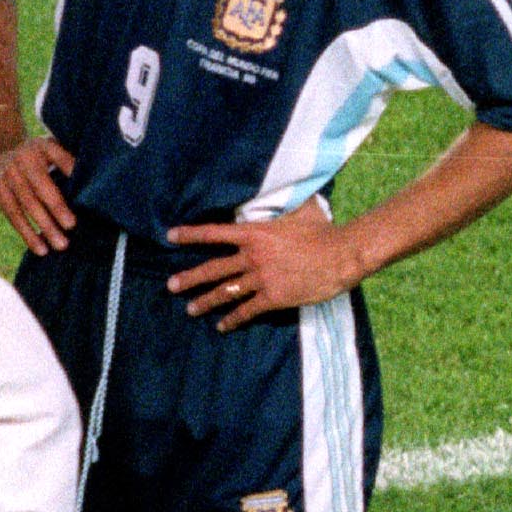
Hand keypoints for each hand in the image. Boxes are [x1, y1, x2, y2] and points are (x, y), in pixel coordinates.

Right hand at [0, 135, 76, 253]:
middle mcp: (23, 157)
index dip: (72, 172)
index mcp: (42, 146)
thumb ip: (68, 163)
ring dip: (45, 227)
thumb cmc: (36, 159)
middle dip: (57, 207)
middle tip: (72, 226)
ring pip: (28, 204)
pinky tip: (41, 248)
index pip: (60, 158)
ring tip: (61, 245)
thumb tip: (95, 186)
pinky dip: (28, 234)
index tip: (86, 192)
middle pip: (42, 186)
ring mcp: (8, 174)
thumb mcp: (50, 151)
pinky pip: (14, 215)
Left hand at [165, 200, 354, 327]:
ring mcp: (261, 279)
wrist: (340, 255)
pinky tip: (222, 326)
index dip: (190, 234)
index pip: (214, 233)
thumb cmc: (323, 229)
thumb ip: (284, 203)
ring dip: (205, 301)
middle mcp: (252, 256)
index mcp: (255, 233)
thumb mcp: (300, 208)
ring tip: (190, 309)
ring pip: (226, 292)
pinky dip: (233, 319)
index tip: (170, 236)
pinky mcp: (273, 298)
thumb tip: (285, 186)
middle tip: (170, 286)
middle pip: (213, 268)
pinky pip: (247, 311)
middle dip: (190, 278)